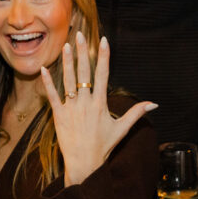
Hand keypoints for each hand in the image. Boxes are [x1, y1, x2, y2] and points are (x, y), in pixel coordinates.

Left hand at [41, 32, 156, 185]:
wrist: (84, 163)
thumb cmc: (103, 146)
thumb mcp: (122, 129)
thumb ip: (136, 113)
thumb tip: (154, 104)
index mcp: (100, 104)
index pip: (103, 75)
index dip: (104, 57)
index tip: (104, 41)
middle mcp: (85, 103)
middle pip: (84, 73)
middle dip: (82, 52)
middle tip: (80, 35)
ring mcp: (71, 108)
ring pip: (68, 81)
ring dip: (67, 62)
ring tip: (66, 46)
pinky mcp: (58, 115)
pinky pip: (52, 96)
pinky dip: (47, 83)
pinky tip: (44, 69)